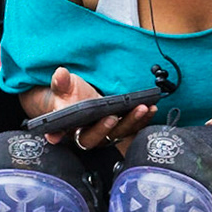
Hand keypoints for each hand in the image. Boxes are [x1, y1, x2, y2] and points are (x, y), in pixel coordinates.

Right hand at [40, 66, 154, 149]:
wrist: (77, 100)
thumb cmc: (68, 97)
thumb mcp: (62, 88)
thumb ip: (60, 83)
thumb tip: (60, 74)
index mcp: (73, 131)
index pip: (79, 136)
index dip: (89, 132)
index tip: (102, 121)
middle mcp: (91, 136)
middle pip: (103, 137)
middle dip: (112, 126)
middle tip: (116, 115)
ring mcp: (108, 134)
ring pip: (121, 132)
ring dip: (134, 121)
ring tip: (143, 108)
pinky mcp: (120, 129)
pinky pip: (133, 127)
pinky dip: (143, 119)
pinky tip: (152, 108)